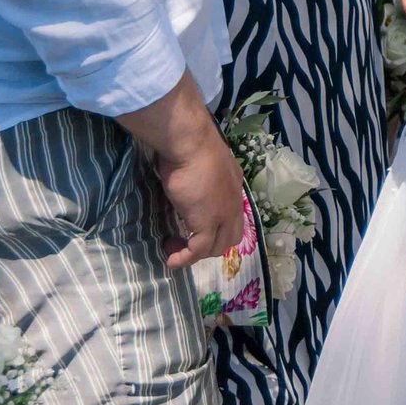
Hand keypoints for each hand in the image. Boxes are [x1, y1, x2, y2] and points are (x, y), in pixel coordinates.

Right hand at [146, 122, 245, 268]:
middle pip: (230, 238)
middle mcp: (234, 204)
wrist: (192, 145)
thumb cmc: (191, 148)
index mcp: (234, 188)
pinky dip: (185, 259)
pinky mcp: (207, 224)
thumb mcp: (202, 164)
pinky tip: (171, 259)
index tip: (194, 229)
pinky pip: (198, 251)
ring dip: (195, 254)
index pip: (234, 218)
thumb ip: (203, 177)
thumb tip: (189, 178)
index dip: (218, 229)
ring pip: (216, 247)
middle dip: (209, 246)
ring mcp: (223, 215)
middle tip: (185, 242)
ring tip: (173, 249)